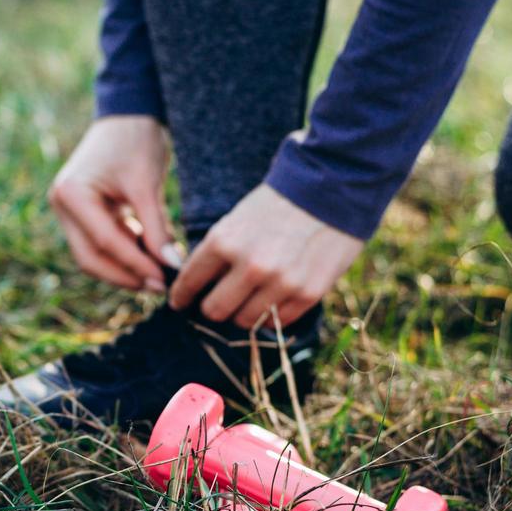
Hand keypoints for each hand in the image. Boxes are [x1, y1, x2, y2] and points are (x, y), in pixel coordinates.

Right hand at [49, 115, 179, 291]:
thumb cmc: (136, 141)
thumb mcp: (147, 185)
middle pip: (91, 257)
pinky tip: (152, 258)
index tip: (164, 279)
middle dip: (125, 275)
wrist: (128, 113)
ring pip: (95, 255)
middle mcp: (62, 205)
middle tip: (159, 286)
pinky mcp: (83, 213)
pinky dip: (125, 253)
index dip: (135, 264)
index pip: (105, 242)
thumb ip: (157, 229)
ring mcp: (69, 211)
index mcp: (71, 194)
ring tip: (159, 275)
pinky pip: (102, 243)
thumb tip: (172, 267)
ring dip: (125, 267)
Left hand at [169, 184, 362, 327]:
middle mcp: (250, 266)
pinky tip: (273, 300)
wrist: (331, 188)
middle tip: (217, 303)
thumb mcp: (236, 220)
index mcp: (224, 241)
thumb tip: (198, 286)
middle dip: (212, 307)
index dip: (181, 295)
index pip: (190, 282)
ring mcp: (280, 283)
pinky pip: (277, 322)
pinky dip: (272, 315)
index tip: (180, 302)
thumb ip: (218, 253)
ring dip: (242, 314)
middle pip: (214, 310)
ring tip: (248, 301)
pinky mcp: (307, 293)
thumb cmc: (278, 202)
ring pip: (245, 321)